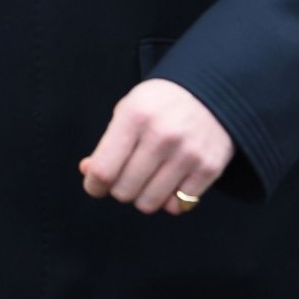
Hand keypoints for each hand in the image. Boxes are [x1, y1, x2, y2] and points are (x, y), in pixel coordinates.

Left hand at [78, 79, 233, 214]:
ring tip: (147, 178)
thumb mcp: (128, 109)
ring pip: (149, 203)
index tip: (95, 185)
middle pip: (124, 191)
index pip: (104, 169)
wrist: (209, 92)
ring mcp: (187, 154)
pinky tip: (170, 181)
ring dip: (143, 196)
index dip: (94, 185)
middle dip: (119, 188)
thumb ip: (108, 143)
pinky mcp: (208, 169)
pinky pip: (178, 206)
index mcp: (134, 116)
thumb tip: (89, 172)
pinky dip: (169, 200)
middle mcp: (161, 136)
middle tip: (126, 176)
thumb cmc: (160, 103)